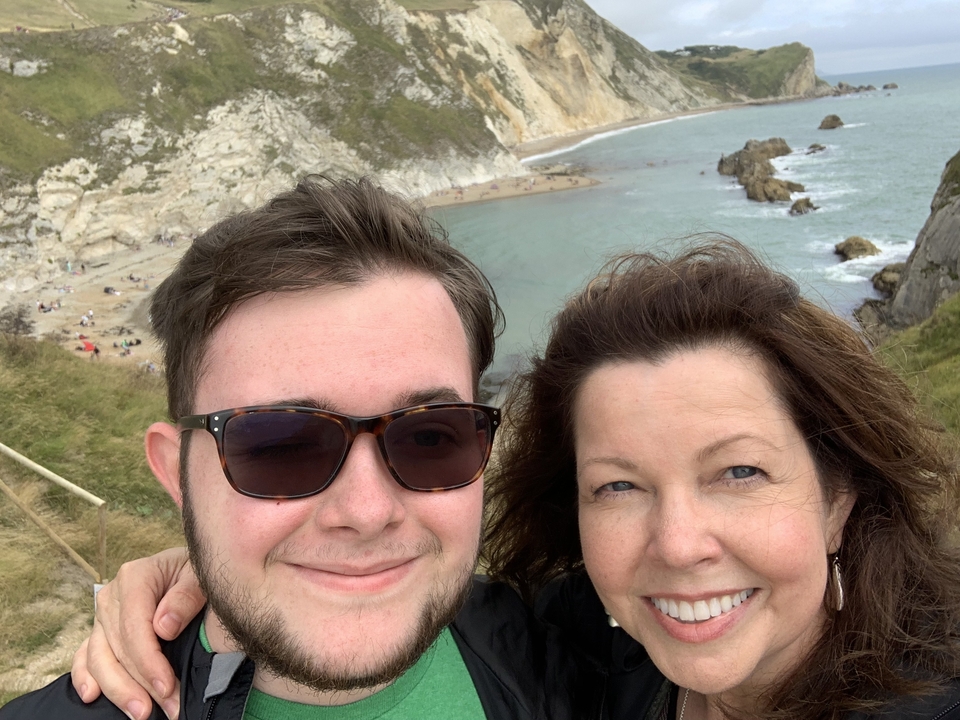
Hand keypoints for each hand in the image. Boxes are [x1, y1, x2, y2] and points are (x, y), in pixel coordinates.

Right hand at [71, 548, 205, 719]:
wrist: (189, 569)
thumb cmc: (196, 572)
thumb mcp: (200, 575)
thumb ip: (185, 597)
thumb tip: (164, 627)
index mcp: (135, 577)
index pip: (135, 627)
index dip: (149, 662)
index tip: (167, 687)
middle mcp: (112, 597)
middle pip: (118, 648)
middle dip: (140, 683)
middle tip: (166, 708)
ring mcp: (103, 615)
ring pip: (99, 658)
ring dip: (118, 689)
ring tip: (140, 712)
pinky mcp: (101, 631)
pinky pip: (86, 656)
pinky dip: (85, 676)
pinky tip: (92, 696)